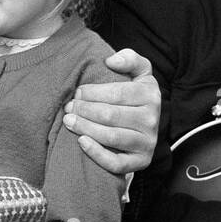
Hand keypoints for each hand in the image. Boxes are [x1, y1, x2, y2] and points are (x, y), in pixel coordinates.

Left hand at [63, 47, 159, 174]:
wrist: (144, 126)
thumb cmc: (133, 95)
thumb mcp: (138, 72)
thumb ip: (129, 59)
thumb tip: (111, 61)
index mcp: (151, 94)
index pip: (118, 93)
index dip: (93, 93)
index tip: (77, 92)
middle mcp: (152, 120)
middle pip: (111, 115)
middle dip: (85, 110)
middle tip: (68, 107)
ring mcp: (147, 143)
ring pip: (112, 137)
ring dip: (85, 128)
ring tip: (68, 121)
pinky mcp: (141, 162)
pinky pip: (117, 163)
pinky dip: (97, 153)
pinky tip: (81, 142)